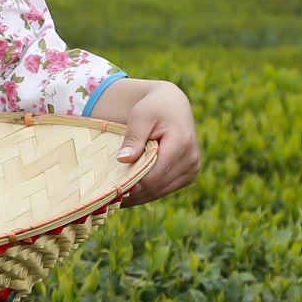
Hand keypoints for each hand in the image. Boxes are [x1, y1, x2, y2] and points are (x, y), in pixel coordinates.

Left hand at [114, 81, 199, 205]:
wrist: (172, 104)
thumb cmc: (153, 107)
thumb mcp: (140, 116)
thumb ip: (133, 138)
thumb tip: (123, 160)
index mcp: (181, 143)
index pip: (155, 174)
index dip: (133, 183)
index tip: (112, 187)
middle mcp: (191, 159)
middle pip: (157, 186)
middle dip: (134, 192)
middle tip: (109, 196)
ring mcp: (192, 169)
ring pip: (160, 191)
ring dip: (139, 195)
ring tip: (117, 196)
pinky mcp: (189, 175)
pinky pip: (165, 189)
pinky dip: (148, 192)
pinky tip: (131, 191)